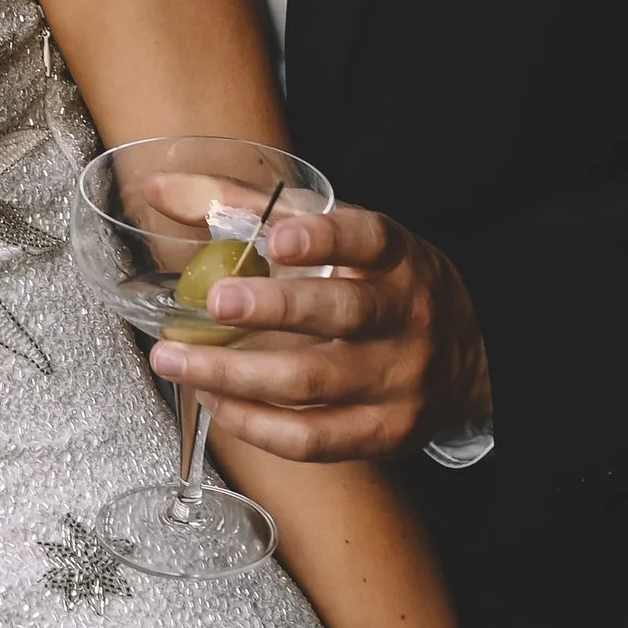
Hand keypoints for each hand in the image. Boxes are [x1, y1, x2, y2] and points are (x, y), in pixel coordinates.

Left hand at [149, 199, 489, 462]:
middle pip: (341, 313)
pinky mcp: (383, 432)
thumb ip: (247, 207)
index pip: (366, 239)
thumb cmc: (379, 283)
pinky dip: (255, 424)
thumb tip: (161, 189)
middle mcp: (403, 316)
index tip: (278, 238)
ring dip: (235, 375)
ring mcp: (396, 380)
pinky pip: (311, 438)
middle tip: (214, 303)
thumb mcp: (333, 233)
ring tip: (177, 359)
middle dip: (273, 309)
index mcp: (394, 256)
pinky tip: (216, 402)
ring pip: (313, 383)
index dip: (323, 237)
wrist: (466, 354)